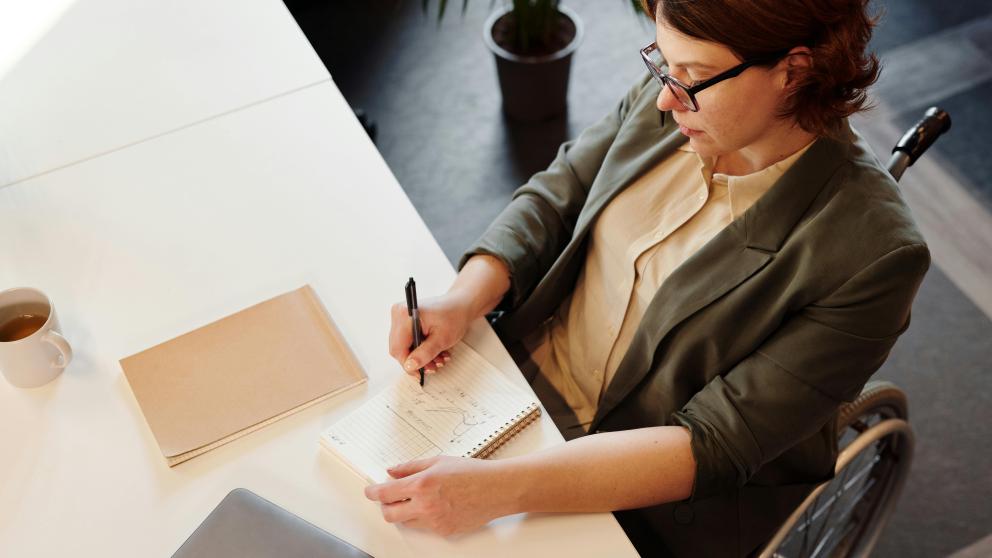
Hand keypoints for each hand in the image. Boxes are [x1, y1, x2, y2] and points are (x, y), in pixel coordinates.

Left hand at [364, 456, 511, 535]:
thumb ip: (411, 467)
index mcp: (422, 484)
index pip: (385, 493)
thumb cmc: (473, 473)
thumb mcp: (439, 461)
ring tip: (416, 500)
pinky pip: (424, 527)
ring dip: (404, 512)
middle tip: (389, 498)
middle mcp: (426, 505)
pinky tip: (434, 506)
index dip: (373, 492)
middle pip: (389, 514)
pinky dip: (423, 518)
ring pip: (406, 523)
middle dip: (385, 506)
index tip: (370, 491)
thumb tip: (392, 471)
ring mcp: (435, 521)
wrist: (497, 489)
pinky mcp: (444, 531)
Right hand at [388, 293, 471, 376]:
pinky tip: (434, 350)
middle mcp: (399, 313)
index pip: (398, 348)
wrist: (460, 304)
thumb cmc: (454, 316)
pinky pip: (408, 340)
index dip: (408, 364)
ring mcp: (401, 316)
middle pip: (399, 348)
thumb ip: (424, 353)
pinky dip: (421, 348)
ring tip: (438, 358)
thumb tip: (410, 366)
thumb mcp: (442, 339)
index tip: (420, 373)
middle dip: (416, 360)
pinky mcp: (405, 320)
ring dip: (421, 356)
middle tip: (433, 366)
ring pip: (404, 346)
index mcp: (406, 315)